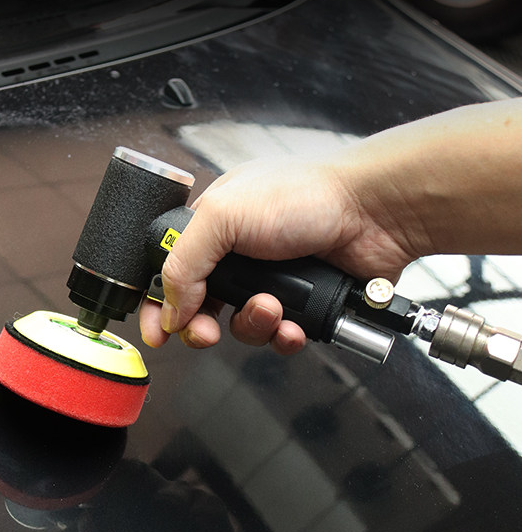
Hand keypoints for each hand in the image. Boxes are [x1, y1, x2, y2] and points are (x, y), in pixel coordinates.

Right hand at [139, 152, 419, 355]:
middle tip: (208, 331)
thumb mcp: (223, 216)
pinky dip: (284, 337)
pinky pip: (280, 337)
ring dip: (252, 325)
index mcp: (215, 224)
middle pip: (202, 308)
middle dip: (203, 325)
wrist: (374, 212)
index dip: (158, 303)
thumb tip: (169, 307)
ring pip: (242, 326)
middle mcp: (241, 254)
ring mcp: (274, 280)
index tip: (156, 332)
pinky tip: (294, 325)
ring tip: (272, 308)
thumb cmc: (307, 195)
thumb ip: (184, 262)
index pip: (170, 270)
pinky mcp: (305, 304)